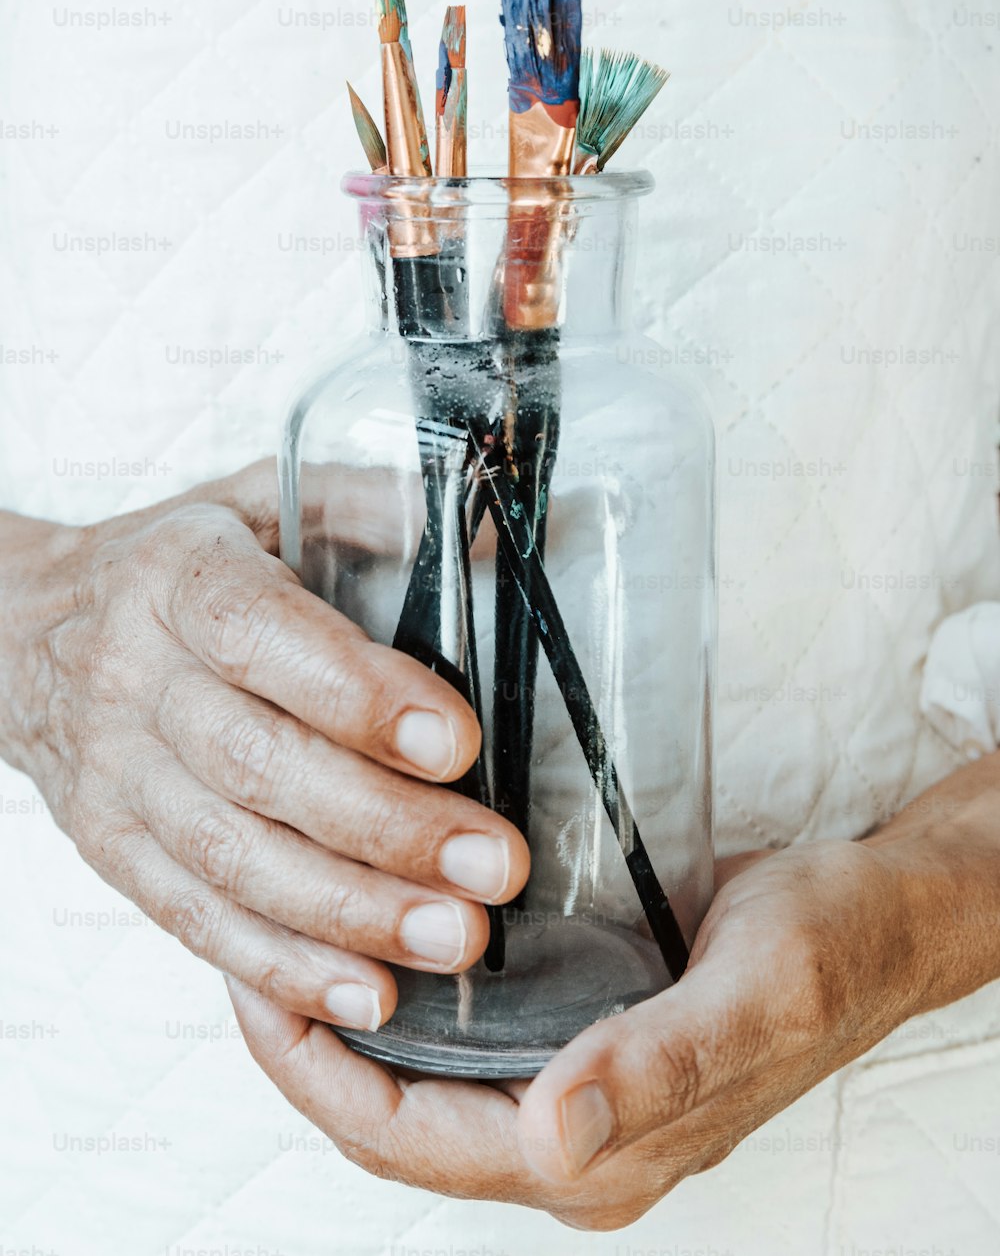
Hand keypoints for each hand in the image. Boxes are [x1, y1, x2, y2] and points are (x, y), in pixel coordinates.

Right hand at [0, 462, 528, 1033]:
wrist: (20, 630)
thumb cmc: (173, 567)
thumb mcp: (258, 499)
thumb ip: (369, 503)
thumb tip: (487, 531)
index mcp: (179, 578)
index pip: (263, 640)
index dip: (360, 696)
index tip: (459, 742)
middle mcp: (134, 679)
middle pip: (257, 766)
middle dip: (386, 827)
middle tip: (492, 865)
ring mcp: (116, 776)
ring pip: (230, 859)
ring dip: (350, 911)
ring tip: (453, 938)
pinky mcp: (111, 850)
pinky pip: (194, 920)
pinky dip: (280, 967)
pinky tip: (365, 992)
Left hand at [227, 835, 933, 1228]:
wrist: (881, 918)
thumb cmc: (830, 950)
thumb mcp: (756, 995)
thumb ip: (659, 1069)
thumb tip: (551, 1140)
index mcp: (600, 1158)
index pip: (413, 1142)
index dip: (319, 1075)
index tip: (255, 989)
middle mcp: (572, 1141)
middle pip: (395, 1120)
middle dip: (307, 1047)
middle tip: (246, 947)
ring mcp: (573, 1094)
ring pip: (417, 1083)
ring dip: (344, 1023)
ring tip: (285, 937)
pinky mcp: (579, 1042)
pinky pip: (458, 1044)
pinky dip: (399, 999)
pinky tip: (372, 933)